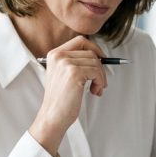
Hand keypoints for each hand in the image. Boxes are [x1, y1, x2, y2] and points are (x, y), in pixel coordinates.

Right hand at [29, 36, 107, 156]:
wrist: (53, 116)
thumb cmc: (61, 99)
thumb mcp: (64, 74)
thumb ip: (75, 62)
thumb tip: (100, 56)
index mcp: (55, 54)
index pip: (81, 41)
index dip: (95, 48)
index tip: (102, 60)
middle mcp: (58, 55)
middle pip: (91, 52)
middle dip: (100, 67)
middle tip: (100, 82)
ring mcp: (66, 63)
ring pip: (96, 62)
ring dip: (101, 77)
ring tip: (96, 89)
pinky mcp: (74, 73)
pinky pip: (97, 72)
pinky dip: (100, 82)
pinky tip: (94, 92)